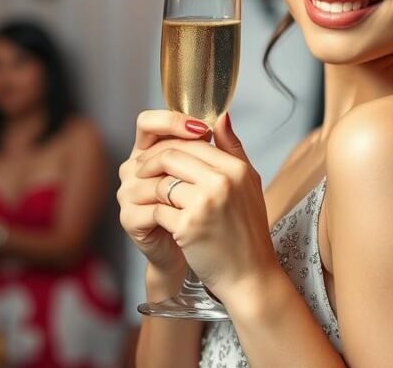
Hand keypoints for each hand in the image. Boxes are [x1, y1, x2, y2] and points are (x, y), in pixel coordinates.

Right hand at [117, 110, 212, 278]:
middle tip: (210, 163)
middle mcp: (133, 168)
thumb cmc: (205, 209)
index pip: (148, 123)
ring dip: (183, 186)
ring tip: (206, 195)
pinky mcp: (129, 218)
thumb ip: (219, 146)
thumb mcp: (214, 174)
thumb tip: (224, 116)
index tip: (202, 128)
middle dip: (183, 155)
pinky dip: (176, 210)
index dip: (172, 121)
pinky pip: (153, 207)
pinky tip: (193, 214)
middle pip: (152, 150)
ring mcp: (127, 193)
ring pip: (154, 179)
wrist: (199, 252)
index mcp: (150, 151)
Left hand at [134, 112, 277, 303]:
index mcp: (236, 169)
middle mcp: (222, 182)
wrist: (250, 274)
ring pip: (162, 182)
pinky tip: (160, 222)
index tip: (159, 156)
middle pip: (172, 155)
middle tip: (142, 172)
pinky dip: (156, 215)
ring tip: (151, 197)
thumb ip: (232, 148)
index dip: (170, 145)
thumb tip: (220, 117)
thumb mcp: (248, 183)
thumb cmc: (247, 230)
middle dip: (152, 162)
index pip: (193, 141)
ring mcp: (205, 204)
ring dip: (152, 190)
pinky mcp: (188, 226)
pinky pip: (159, 209)